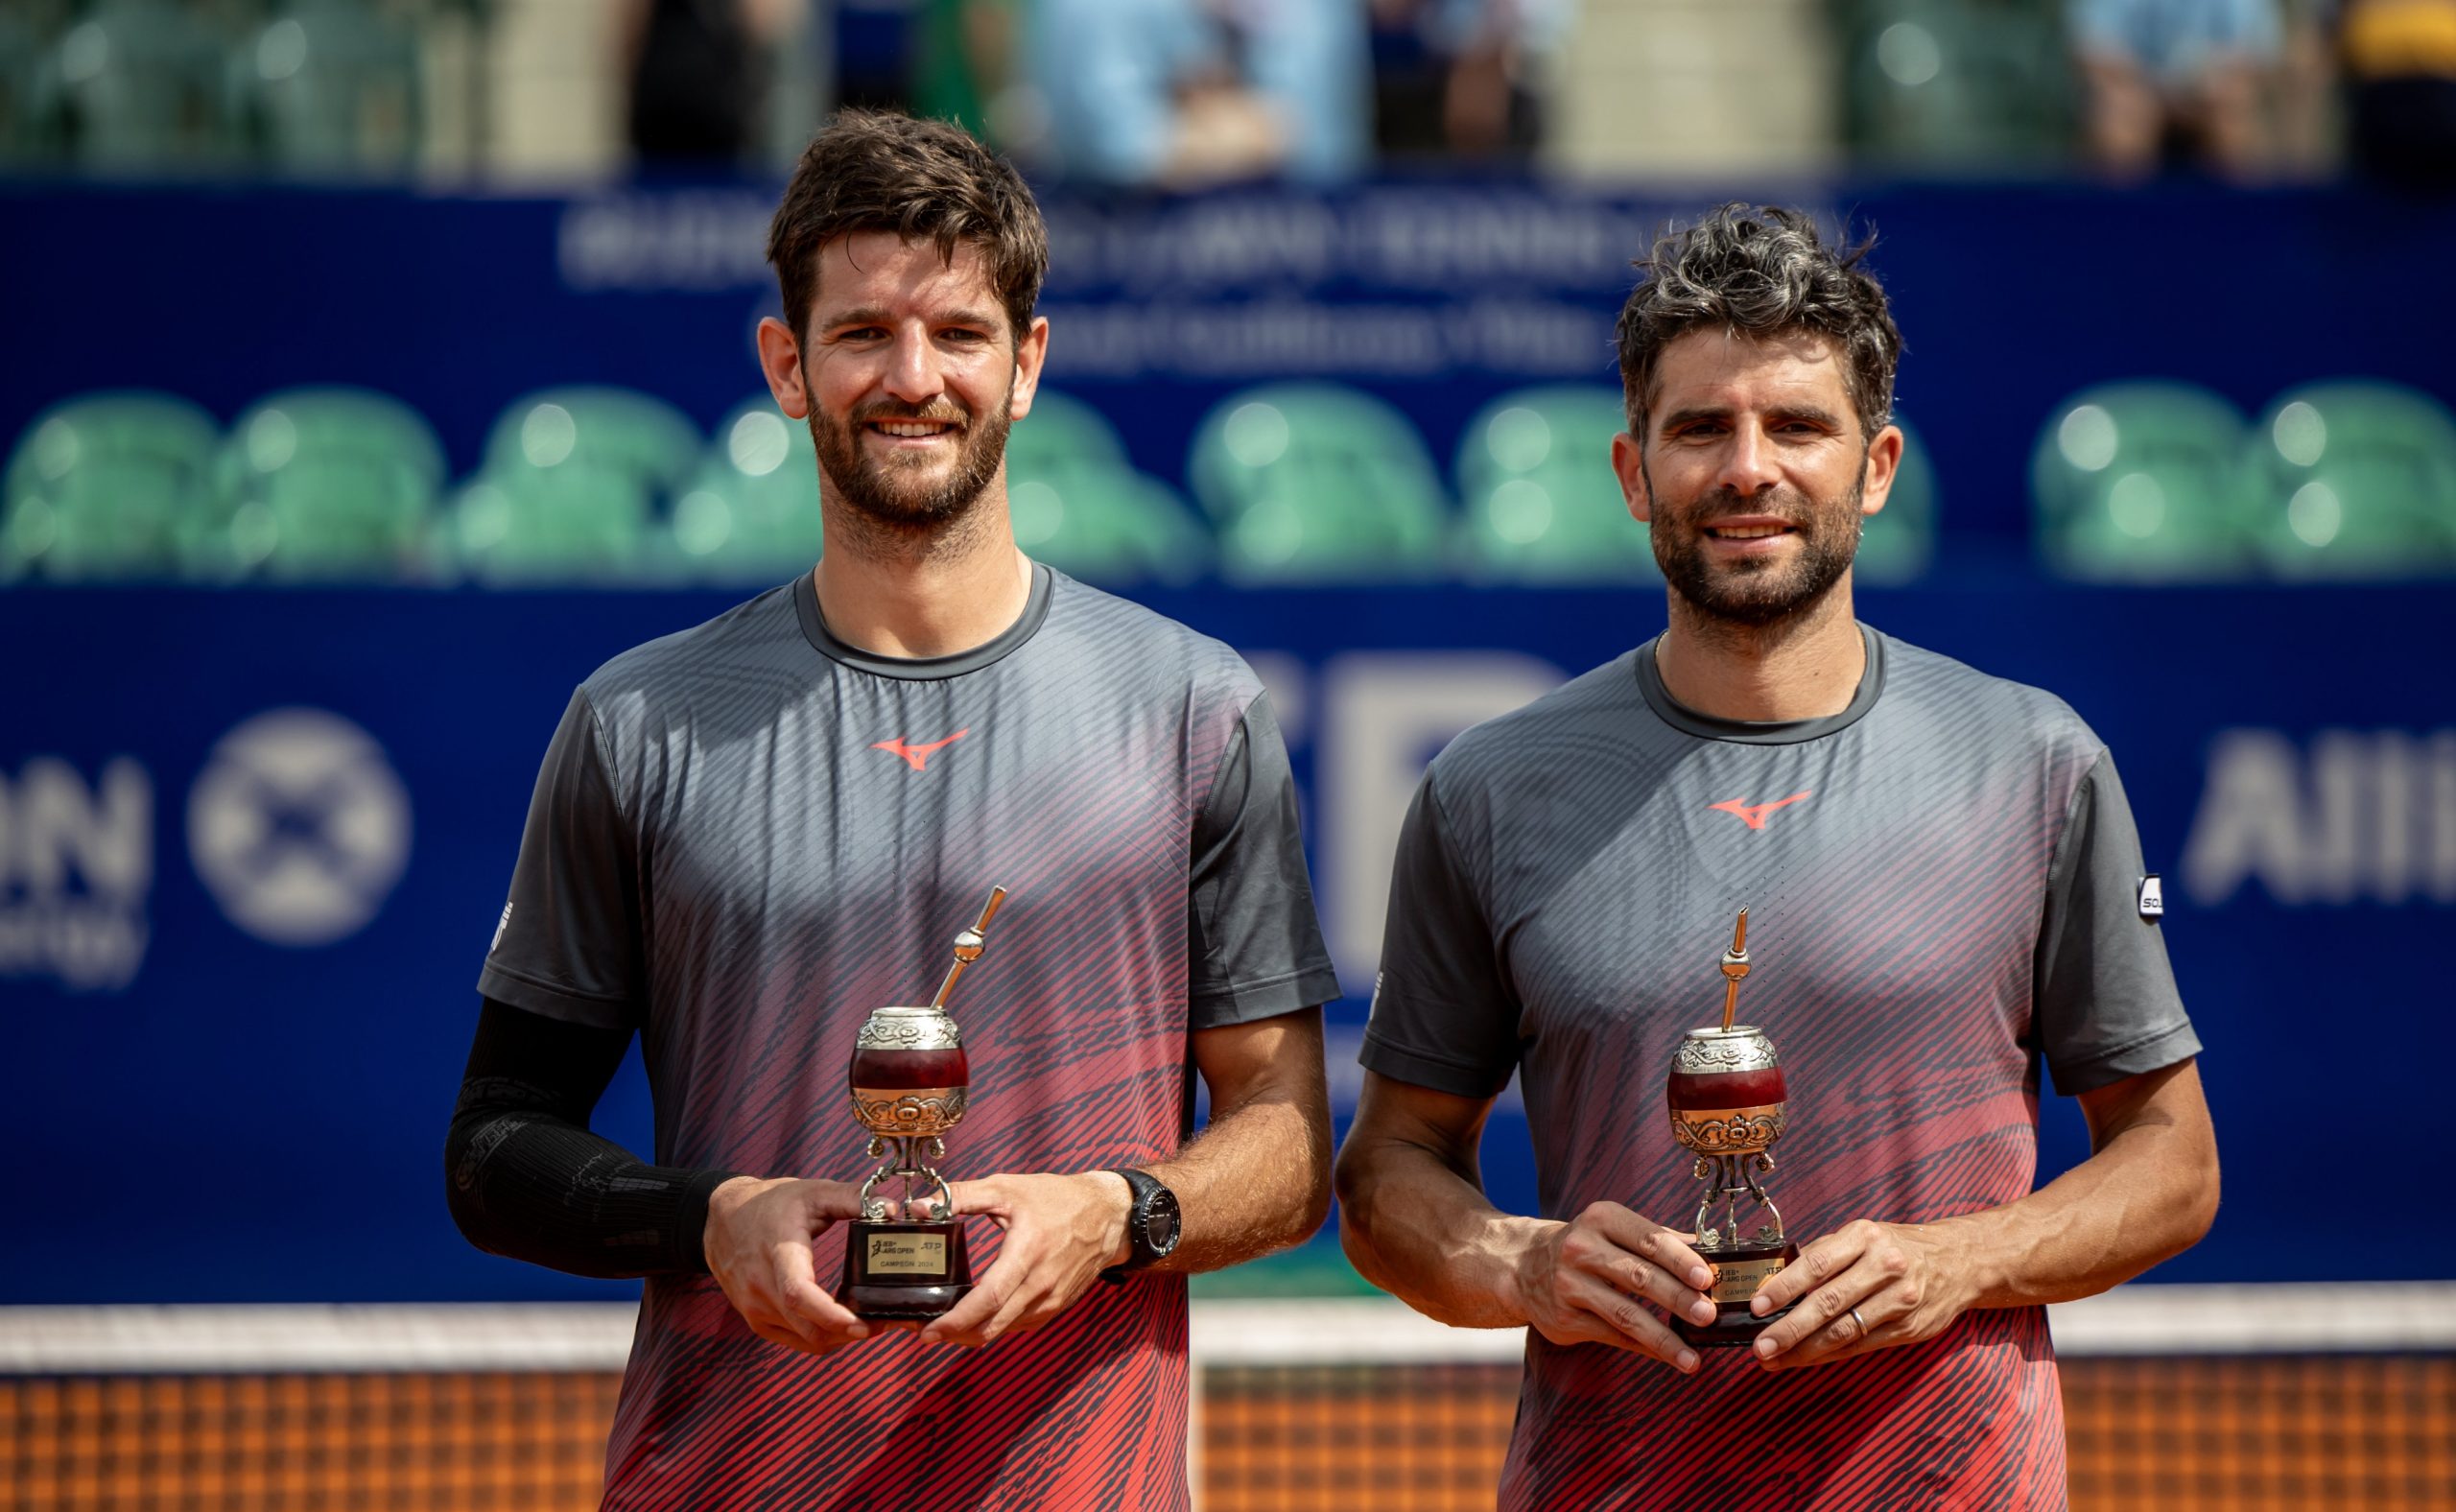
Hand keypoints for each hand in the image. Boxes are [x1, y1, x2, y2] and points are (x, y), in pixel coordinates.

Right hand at [703, 1175, 872, 1354]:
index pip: (798, 1293)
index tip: (861, 1324)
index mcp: (778, 1252)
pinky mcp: (755, 1320)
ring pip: (804, 1339)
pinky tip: (839, 1322)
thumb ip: (853, 1198)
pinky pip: (794, 1340)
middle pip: (807, 1327)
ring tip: (865, 1320)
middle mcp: (761, 1285)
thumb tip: (893, 1209)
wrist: (722, 1219)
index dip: (831, 1315)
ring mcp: (755, 1307)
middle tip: (882, 1322)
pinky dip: (820, 1337)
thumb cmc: (771, 1203)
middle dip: (848, 1332)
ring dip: (837, 1337)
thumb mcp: (812, 1192)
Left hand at [921, 1172, 1132, 1346]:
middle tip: (926, 1333)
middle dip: (955, 1336)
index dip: (956, 1320)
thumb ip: (961, 1195)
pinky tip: (978, 1319)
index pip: (988, 1299)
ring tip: (946, 1326)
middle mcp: (1041, 1283)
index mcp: (1027, 1252)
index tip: (929, 1330)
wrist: (1109, 1215)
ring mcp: (1052, 1300)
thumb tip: (921, 1206)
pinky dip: (996, 1327)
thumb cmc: (1057, 1198)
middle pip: (992, 1326)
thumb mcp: (1007, 1187)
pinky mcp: (1057, 1306)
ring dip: (973, 1334)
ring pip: (1005, 1330)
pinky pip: (1020, 1326)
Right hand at [1506, 1202, 1716, 1373]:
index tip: (1707, 1278)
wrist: (1522, 1265)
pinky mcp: (1564, 1318)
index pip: (1648, 1239)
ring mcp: (1569, 1285)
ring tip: (1692, 1356)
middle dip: (1678, 1298)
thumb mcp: (1613, 1229)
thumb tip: (1709, 1253)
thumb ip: (1657, 1239)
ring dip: (1663, 1336)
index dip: (1680, 1259)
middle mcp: (1581, 1249)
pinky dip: (1645, 1349)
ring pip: (1625, 1314)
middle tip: (1708, 1314)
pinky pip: (1613, 1336)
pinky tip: (1670, 1358)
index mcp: (1602, 1219)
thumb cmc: (1585, 1246)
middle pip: (1639, 1276)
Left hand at [1748, 1219, 1968, 1368]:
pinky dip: (1829, 1355)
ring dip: (1804, 1350)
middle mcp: (1884, 1266)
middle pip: (1828, 1302)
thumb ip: (1823, 1254)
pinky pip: (1861, 1346)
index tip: (1757, 1306)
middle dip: (1789, 1328)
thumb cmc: (1896, 1247)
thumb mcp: (1862, 1236)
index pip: (1816, 1264)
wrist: (1959, 1262)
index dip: (1784, 1287)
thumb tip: (1775, 1279)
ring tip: (1773, 1359)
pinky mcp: (1909, 1329)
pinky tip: (1805, 1359)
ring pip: (1844, 1331)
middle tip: (1760, 1346)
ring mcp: (1900, 1300)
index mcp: (1864, 1237)